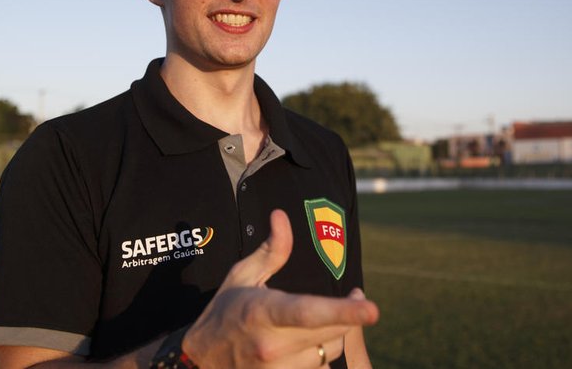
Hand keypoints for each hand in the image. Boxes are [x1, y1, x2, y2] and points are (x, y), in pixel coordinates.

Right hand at [182, 209, 378, 367]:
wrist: (199, 359)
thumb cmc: (225, 310)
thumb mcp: (243, 275)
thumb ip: (271, 249)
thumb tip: (281, 215)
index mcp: (263, 312)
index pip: (309, 312)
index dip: (343, 311)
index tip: (372, 309)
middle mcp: (272, 346)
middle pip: (332, 332)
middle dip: (351, 313)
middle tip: (357, 297)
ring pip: (330, 352)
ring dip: (335, 335)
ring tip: (324, 321)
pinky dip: (321, 355)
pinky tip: (310, 343)